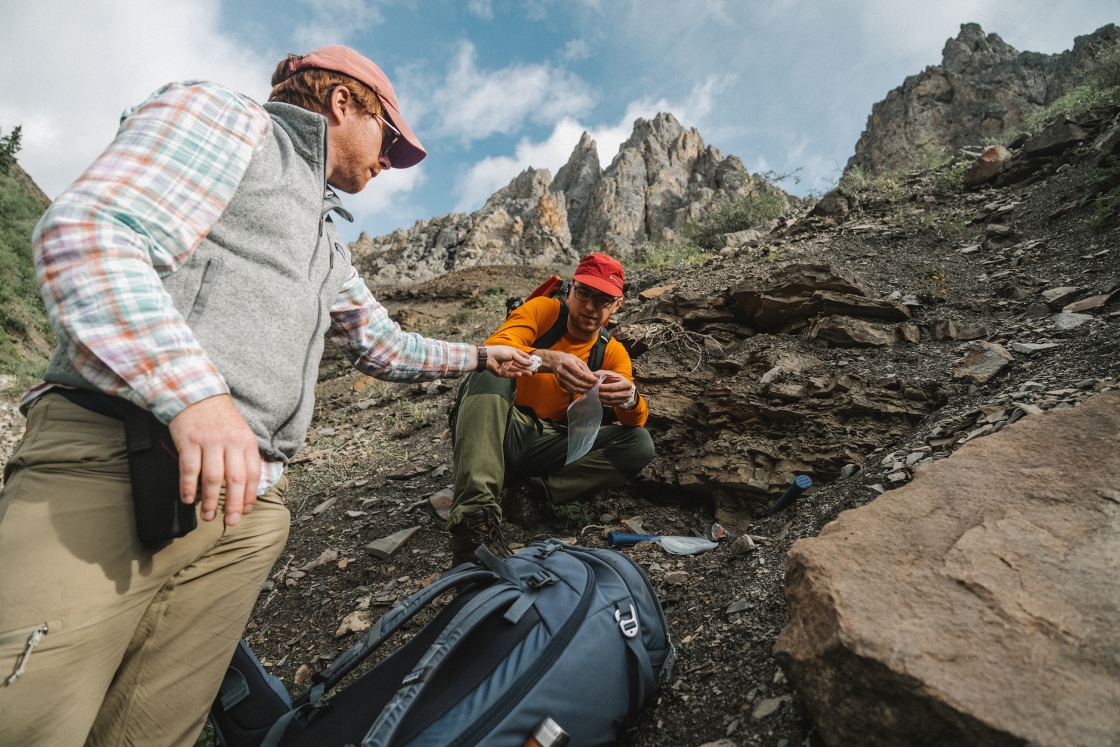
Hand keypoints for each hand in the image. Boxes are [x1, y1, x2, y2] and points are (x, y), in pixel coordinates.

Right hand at [168, 394, 260, 525]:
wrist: (196, 393)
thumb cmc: (220, 419)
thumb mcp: (240, 433)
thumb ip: (244, 456)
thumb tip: (249, 487)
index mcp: (246, 442)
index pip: (252, 474)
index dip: (250, 495)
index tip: (246, 511)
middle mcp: (230, 442)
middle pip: (235, 479)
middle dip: (234, 504)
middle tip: (231, 521)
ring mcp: (209, 442)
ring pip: (213, 478)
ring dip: (211, 501)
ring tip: (208, 516)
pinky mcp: (189, 441)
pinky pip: (190, 469)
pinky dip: (189, 487)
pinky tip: (188, 500)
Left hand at [482, 345, 534, 377]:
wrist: (487, 357)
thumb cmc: (499, 351)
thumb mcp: (512, 353)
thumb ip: (521, 359)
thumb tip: (531, 362)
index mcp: (512, 353)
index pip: (523, 357)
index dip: (529, 360)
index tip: (535, 363)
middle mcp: (510, 360)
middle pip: (520, 365)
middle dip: (528, 367)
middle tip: (535, 370)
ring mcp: (506, 367)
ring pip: (517, 370)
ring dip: (523, 372)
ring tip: (530, 373)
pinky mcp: (503, 373)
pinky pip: (510, 374)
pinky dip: (515, 375)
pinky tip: (520, 374)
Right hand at [534, 348, 599, 393]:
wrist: (555, 361)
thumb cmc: (569, 360)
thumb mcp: (578, 361)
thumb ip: (586, 370)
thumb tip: (594, 378)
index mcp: (568, 363)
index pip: (581, 374)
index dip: (589, 379)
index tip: (596, 381)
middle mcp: (563, 371)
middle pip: (577, 382)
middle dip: (587, 386)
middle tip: (593, 386)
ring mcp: (560, 378)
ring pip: (573, 388)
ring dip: (583, 390)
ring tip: (589, 389)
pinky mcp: (560, 383)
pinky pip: (570, 390)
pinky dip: (577, 391)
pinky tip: (583, 389)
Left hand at [595, 370, 635, 406]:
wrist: (623, 386)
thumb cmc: (616, 379)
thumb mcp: (611, 374)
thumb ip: (603, 374)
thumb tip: (593, 375)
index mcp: (626, 384)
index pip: (613, 387)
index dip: (603, 387)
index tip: (595, 386)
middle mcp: (627, 393)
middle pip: (611, 395)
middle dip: (600, 393)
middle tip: (592, 391)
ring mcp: (624, 400)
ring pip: (610, 401)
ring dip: (600, 398)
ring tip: (593, 395)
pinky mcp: (619, 404)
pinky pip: (609, 404)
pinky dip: (602, 401)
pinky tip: (597, 398)